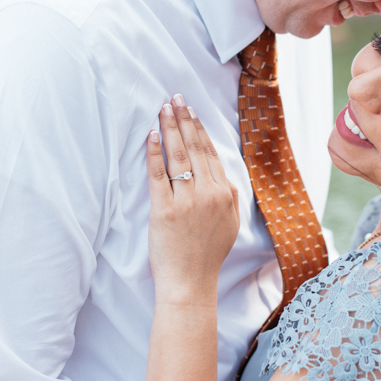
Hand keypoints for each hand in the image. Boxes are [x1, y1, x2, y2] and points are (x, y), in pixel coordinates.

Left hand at [146, 96, 239, 295]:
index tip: (192, 111)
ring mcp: (186, 201)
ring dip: (169, 128)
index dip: (200, 129)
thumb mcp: (229, 224)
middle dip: (184, 119)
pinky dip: (154, 151)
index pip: (211, 153)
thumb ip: (230, 197)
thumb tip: (224, 177)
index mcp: (225, 194)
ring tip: (163, 108)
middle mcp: (208, 193)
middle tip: (176, 98)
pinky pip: (158, 173)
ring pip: (178, 155)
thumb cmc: (207, 256)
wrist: (191, 282)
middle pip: (195, 148)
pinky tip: (150, 134)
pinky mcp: (164, 209)